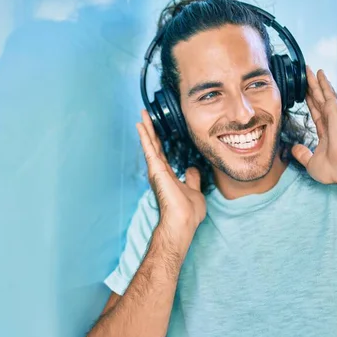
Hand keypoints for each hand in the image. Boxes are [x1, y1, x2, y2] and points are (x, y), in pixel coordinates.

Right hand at [136, 110, 205, 243]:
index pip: (162, 153)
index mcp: (168, 175)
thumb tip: (192, 168)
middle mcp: (159, 172)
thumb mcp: (194, 190)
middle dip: (150, 130)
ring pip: (150, 145)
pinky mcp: (156, 170)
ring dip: (146, 129)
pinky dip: (145, 137)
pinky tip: (141, 125)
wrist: (183, 222)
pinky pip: (150, 149)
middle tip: (146, 114)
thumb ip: (192, 178)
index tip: (156, 128)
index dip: (159, 140)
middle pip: (154, 146)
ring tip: (143, 115)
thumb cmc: (188, 212)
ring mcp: (156, 171)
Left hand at [291, 67, 336, 185]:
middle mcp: (332, 122)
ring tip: (308, 69)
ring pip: (322, 94)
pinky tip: (318, 72)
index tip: (304, 95)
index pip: (316, 114)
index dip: (310, 103)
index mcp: (327, 134)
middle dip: (311, 88)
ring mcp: (334, 115)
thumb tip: (294, 148)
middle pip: (318, 100)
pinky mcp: (336, 111)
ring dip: (315, 81)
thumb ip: (302, 154)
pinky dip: (322, 82)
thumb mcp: (312, 163)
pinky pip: (327, 93)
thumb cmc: (336, 169)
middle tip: (305, 76)